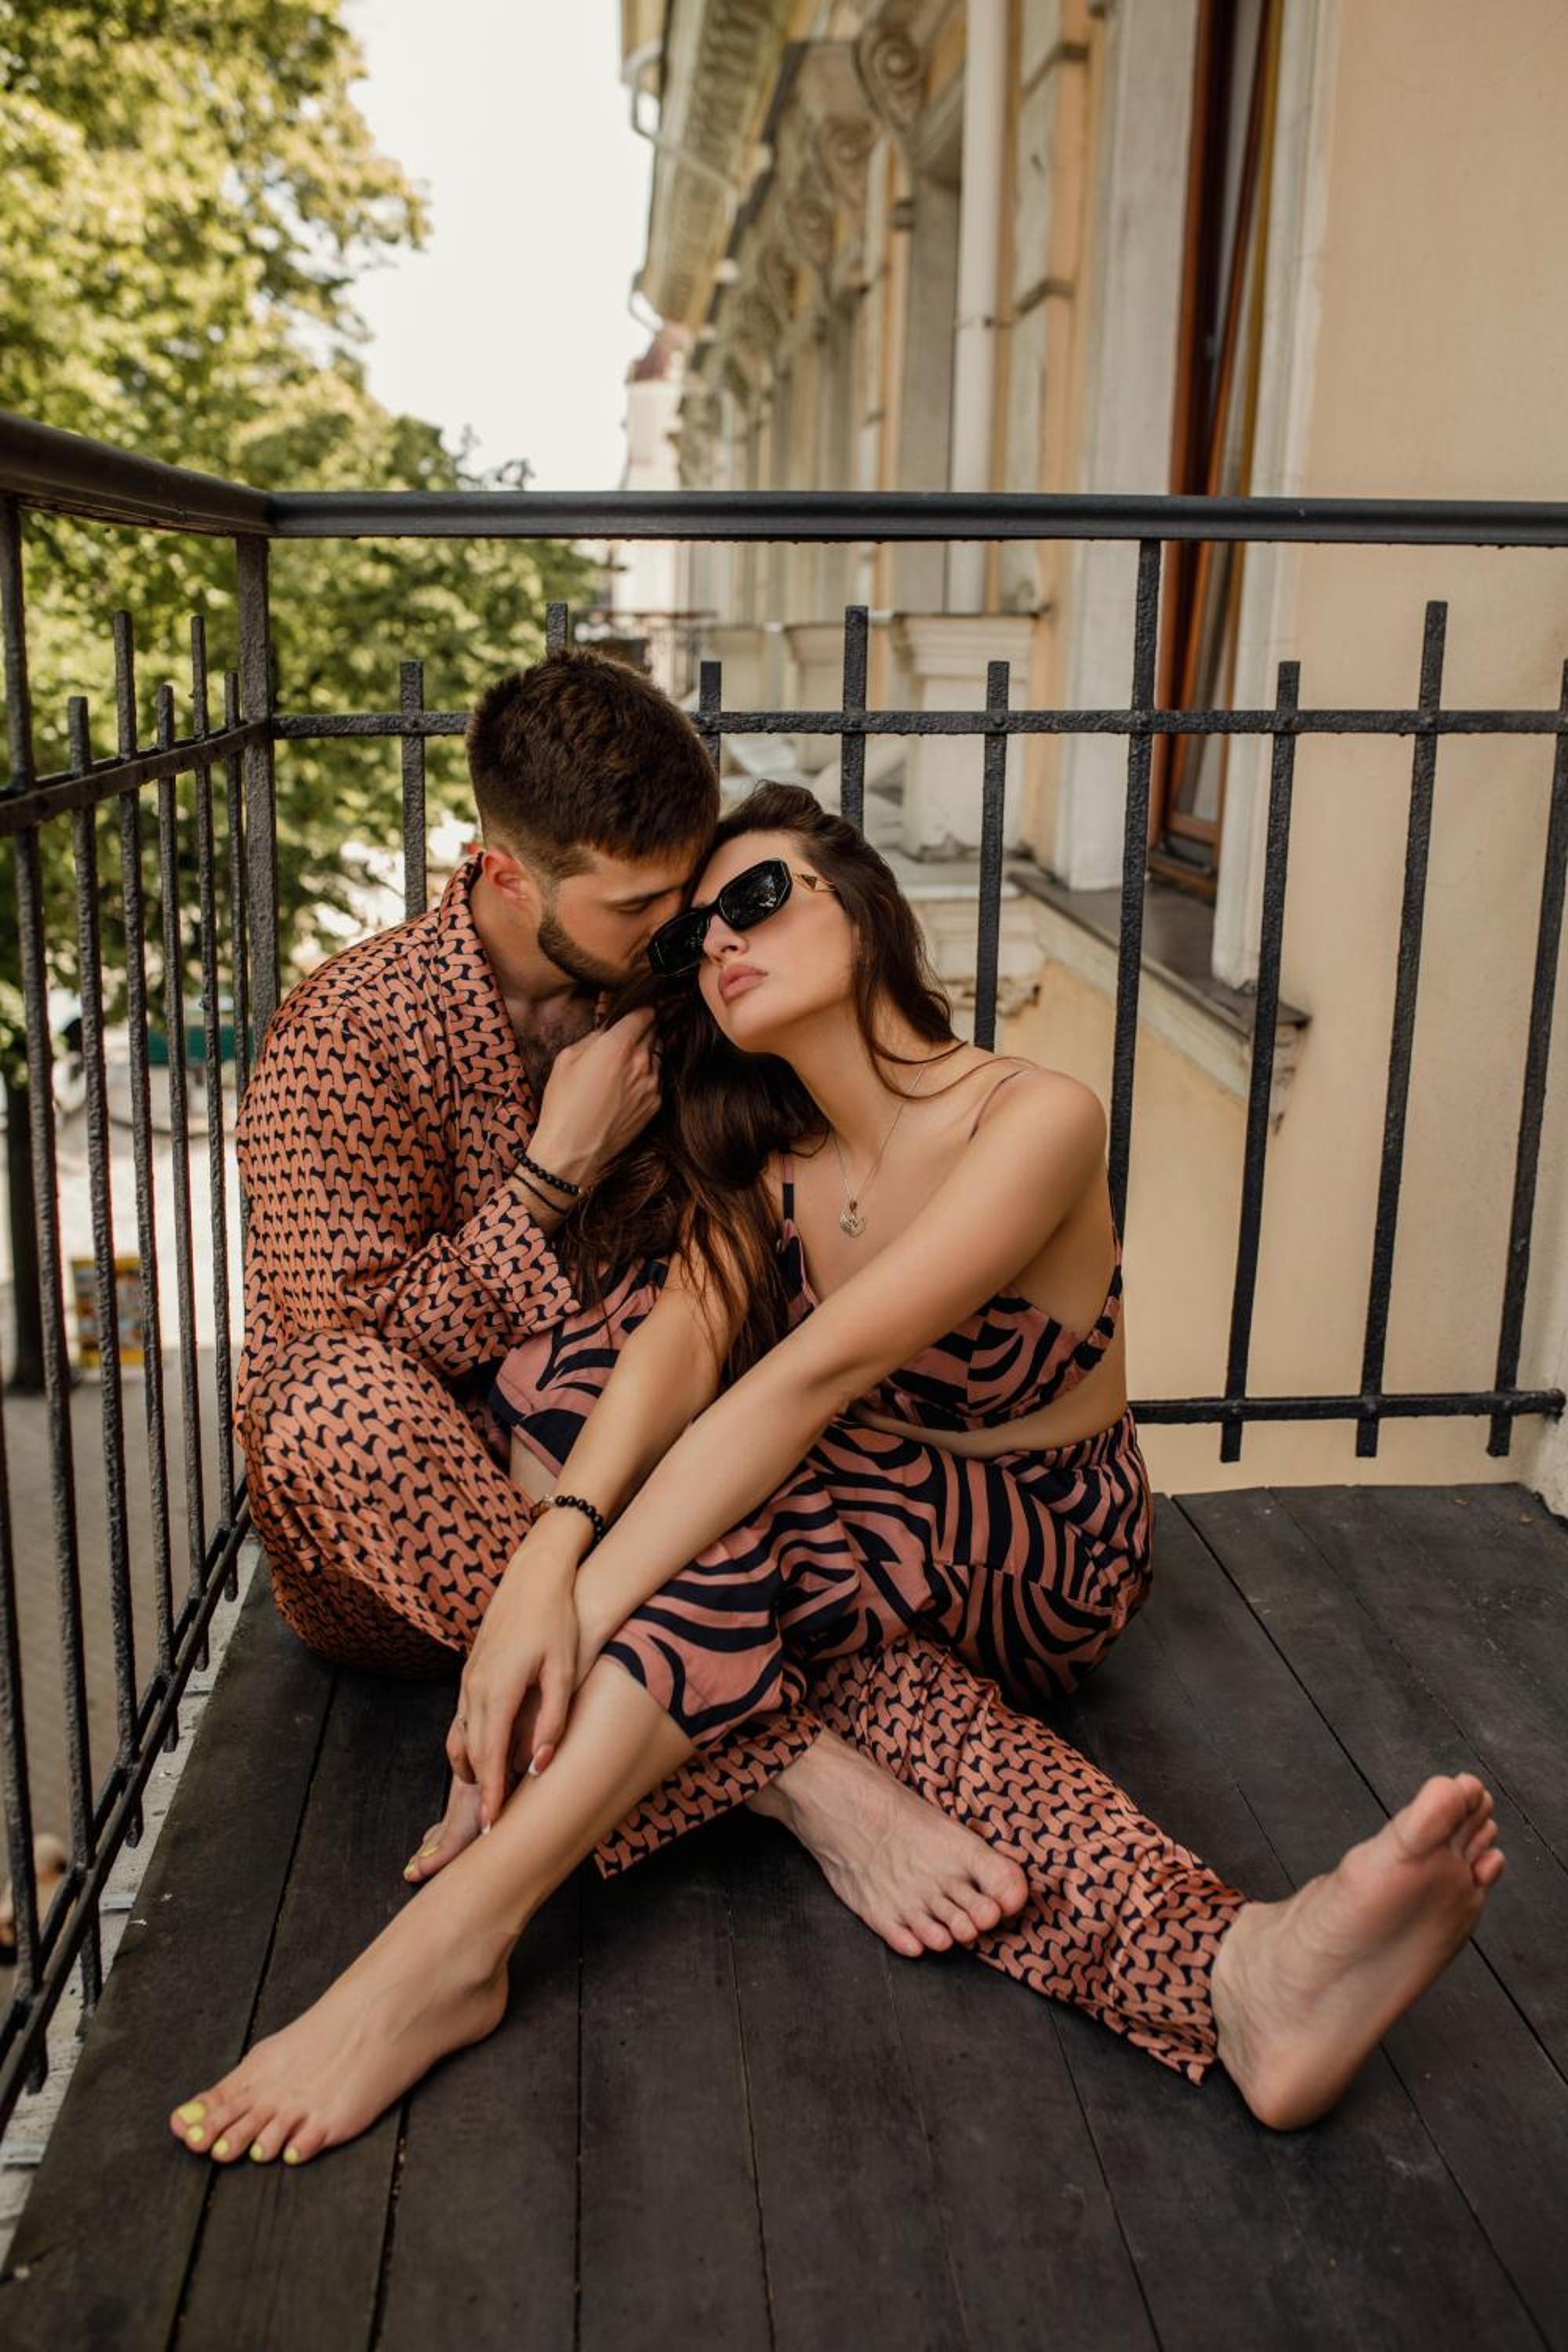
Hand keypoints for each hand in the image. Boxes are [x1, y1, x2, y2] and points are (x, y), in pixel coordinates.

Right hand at [447, 1530, 581, 1826]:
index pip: (489, 1757)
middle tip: (484, 1830)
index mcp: (497, 1690)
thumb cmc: (556, 1621)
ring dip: (471, 1770)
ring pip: (461, 1737)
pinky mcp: (471, 1673)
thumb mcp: (563, 1670)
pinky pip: (463, 1719)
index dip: (490, 1796)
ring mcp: (468, 1680)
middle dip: (477, 1794)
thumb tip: (539, 1765)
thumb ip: (552, 1719)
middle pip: (469, 1754)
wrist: (534, 1576)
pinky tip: (486, 1757)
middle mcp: (475, 1688)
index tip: (490, 1830)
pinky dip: (470, 1745)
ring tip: (487, 1799)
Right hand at [530, 1006, 660, 1186]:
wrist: (573, 1150)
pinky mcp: (655, 1105)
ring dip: (648, 1050)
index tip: (637, 1008)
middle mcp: (642, 1061)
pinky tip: (630, 1082)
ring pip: (659, 1054)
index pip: (645, 1013)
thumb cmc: (563, 1103)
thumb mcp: (567, 1058)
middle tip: (633, 1029)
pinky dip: (649, 1074)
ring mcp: (652, 1084)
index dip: (642, 1008)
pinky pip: (657, 1079)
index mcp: (619, 1044)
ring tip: (629, 1057)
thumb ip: (594, 1037)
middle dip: (645, 1026)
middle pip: (655, 1031)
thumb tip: (608, 1029)